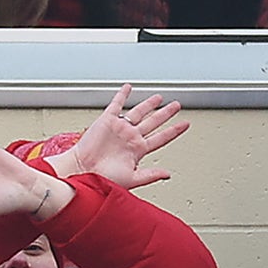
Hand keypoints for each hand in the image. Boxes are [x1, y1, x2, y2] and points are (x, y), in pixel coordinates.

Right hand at [50, 85, 186, 189]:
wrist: (82, 171)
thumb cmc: (102, 178)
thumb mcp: (131, 179)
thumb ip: (150, 175)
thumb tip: (167, 174)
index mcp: (138, 150)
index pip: (161, 138)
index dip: (174, 131)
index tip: (185, 124)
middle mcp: (130, 137)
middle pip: (153, 122)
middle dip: (166, 114)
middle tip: (176, 106)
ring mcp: (120, 128)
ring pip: (139, 112)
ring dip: (149, 104)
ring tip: (159, 97)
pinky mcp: (107, 121)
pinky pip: (116, 104)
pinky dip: (122, 95)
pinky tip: (128, 88)